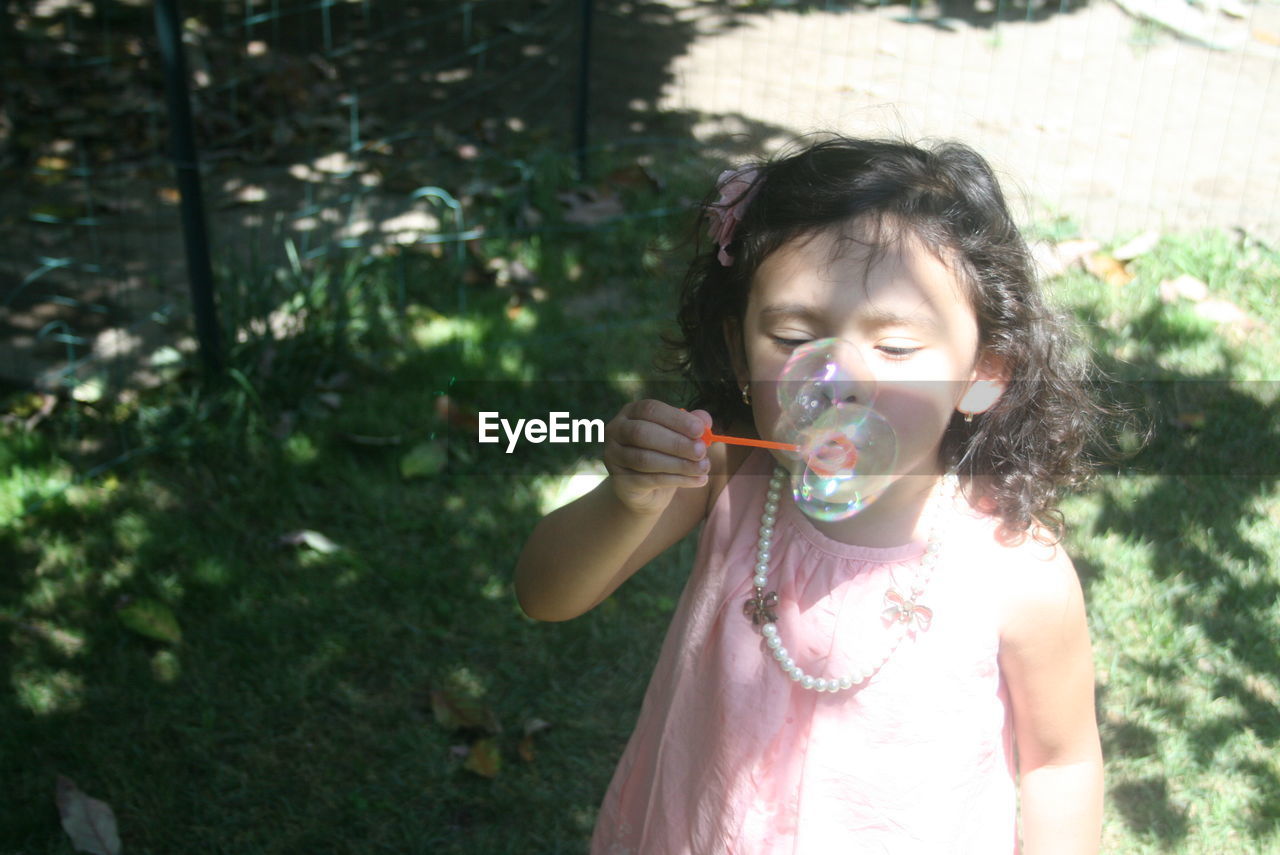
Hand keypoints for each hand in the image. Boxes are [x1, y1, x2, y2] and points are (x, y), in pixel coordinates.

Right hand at [603, 400, 710, 514]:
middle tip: (702, 451)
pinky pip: (648, 479)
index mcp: (631, 412)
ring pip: (644, 459)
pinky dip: (677, 480)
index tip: (700, 430)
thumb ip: (692, 425)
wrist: (648, 490)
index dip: (676, 419)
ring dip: (679, 464)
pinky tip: (698, 480)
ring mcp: (613, 456)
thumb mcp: (680, 437)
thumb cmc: (665, 454)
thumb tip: (705, 419)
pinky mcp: (619, 481)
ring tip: (704, 468)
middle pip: (642, 433)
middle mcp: (616, 430)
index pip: (650, 409)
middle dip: (676, 442)